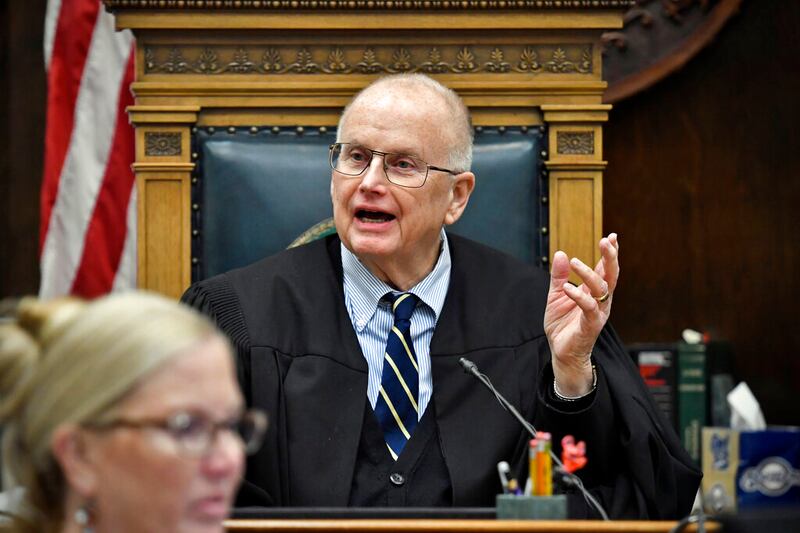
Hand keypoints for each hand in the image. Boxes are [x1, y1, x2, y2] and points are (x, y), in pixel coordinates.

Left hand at [543, 233, 619, 395]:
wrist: (562, 352)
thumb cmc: (563, 324)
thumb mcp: (556, 295)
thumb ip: (559, 276)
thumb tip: (560, 254)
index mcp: (595, 292)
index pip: (605, 269)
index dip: (610, 254)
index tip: (612, 236)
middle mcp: (601, 301)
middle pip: (611, 276)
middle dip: (610, 258)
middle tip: (607, 241)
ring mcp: (598, 313)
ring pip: (601, 290)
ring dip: (589, 274)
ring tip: (575, 262)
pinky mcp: (591, 325)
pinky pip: (588, 308)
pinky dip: (579, 297)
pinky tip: (568, 288)